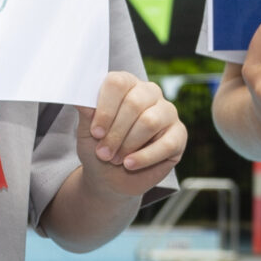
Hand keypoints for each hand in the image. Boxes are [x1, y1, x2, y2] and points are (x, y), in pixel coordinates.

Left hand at [78, 71, 186, 197]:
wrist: (109, 177)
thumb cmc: (99, 147)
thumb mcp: (87, 130)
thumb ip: (87, 112)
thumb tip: (82, 98)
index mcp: (126, 84)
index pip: (118, 83)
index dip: (105, 109)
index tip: (94, 132)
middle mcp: (149, 92)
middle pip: (134, 103)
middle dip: (115, 133)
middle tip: (103, 153)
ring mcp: (167, 112)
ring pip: (150, 122)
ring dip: (128, 145)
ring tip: (115, 159)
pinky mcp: (179, 134)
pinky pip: (166, 144)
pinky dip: (144, 157)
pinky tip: (130, 164)